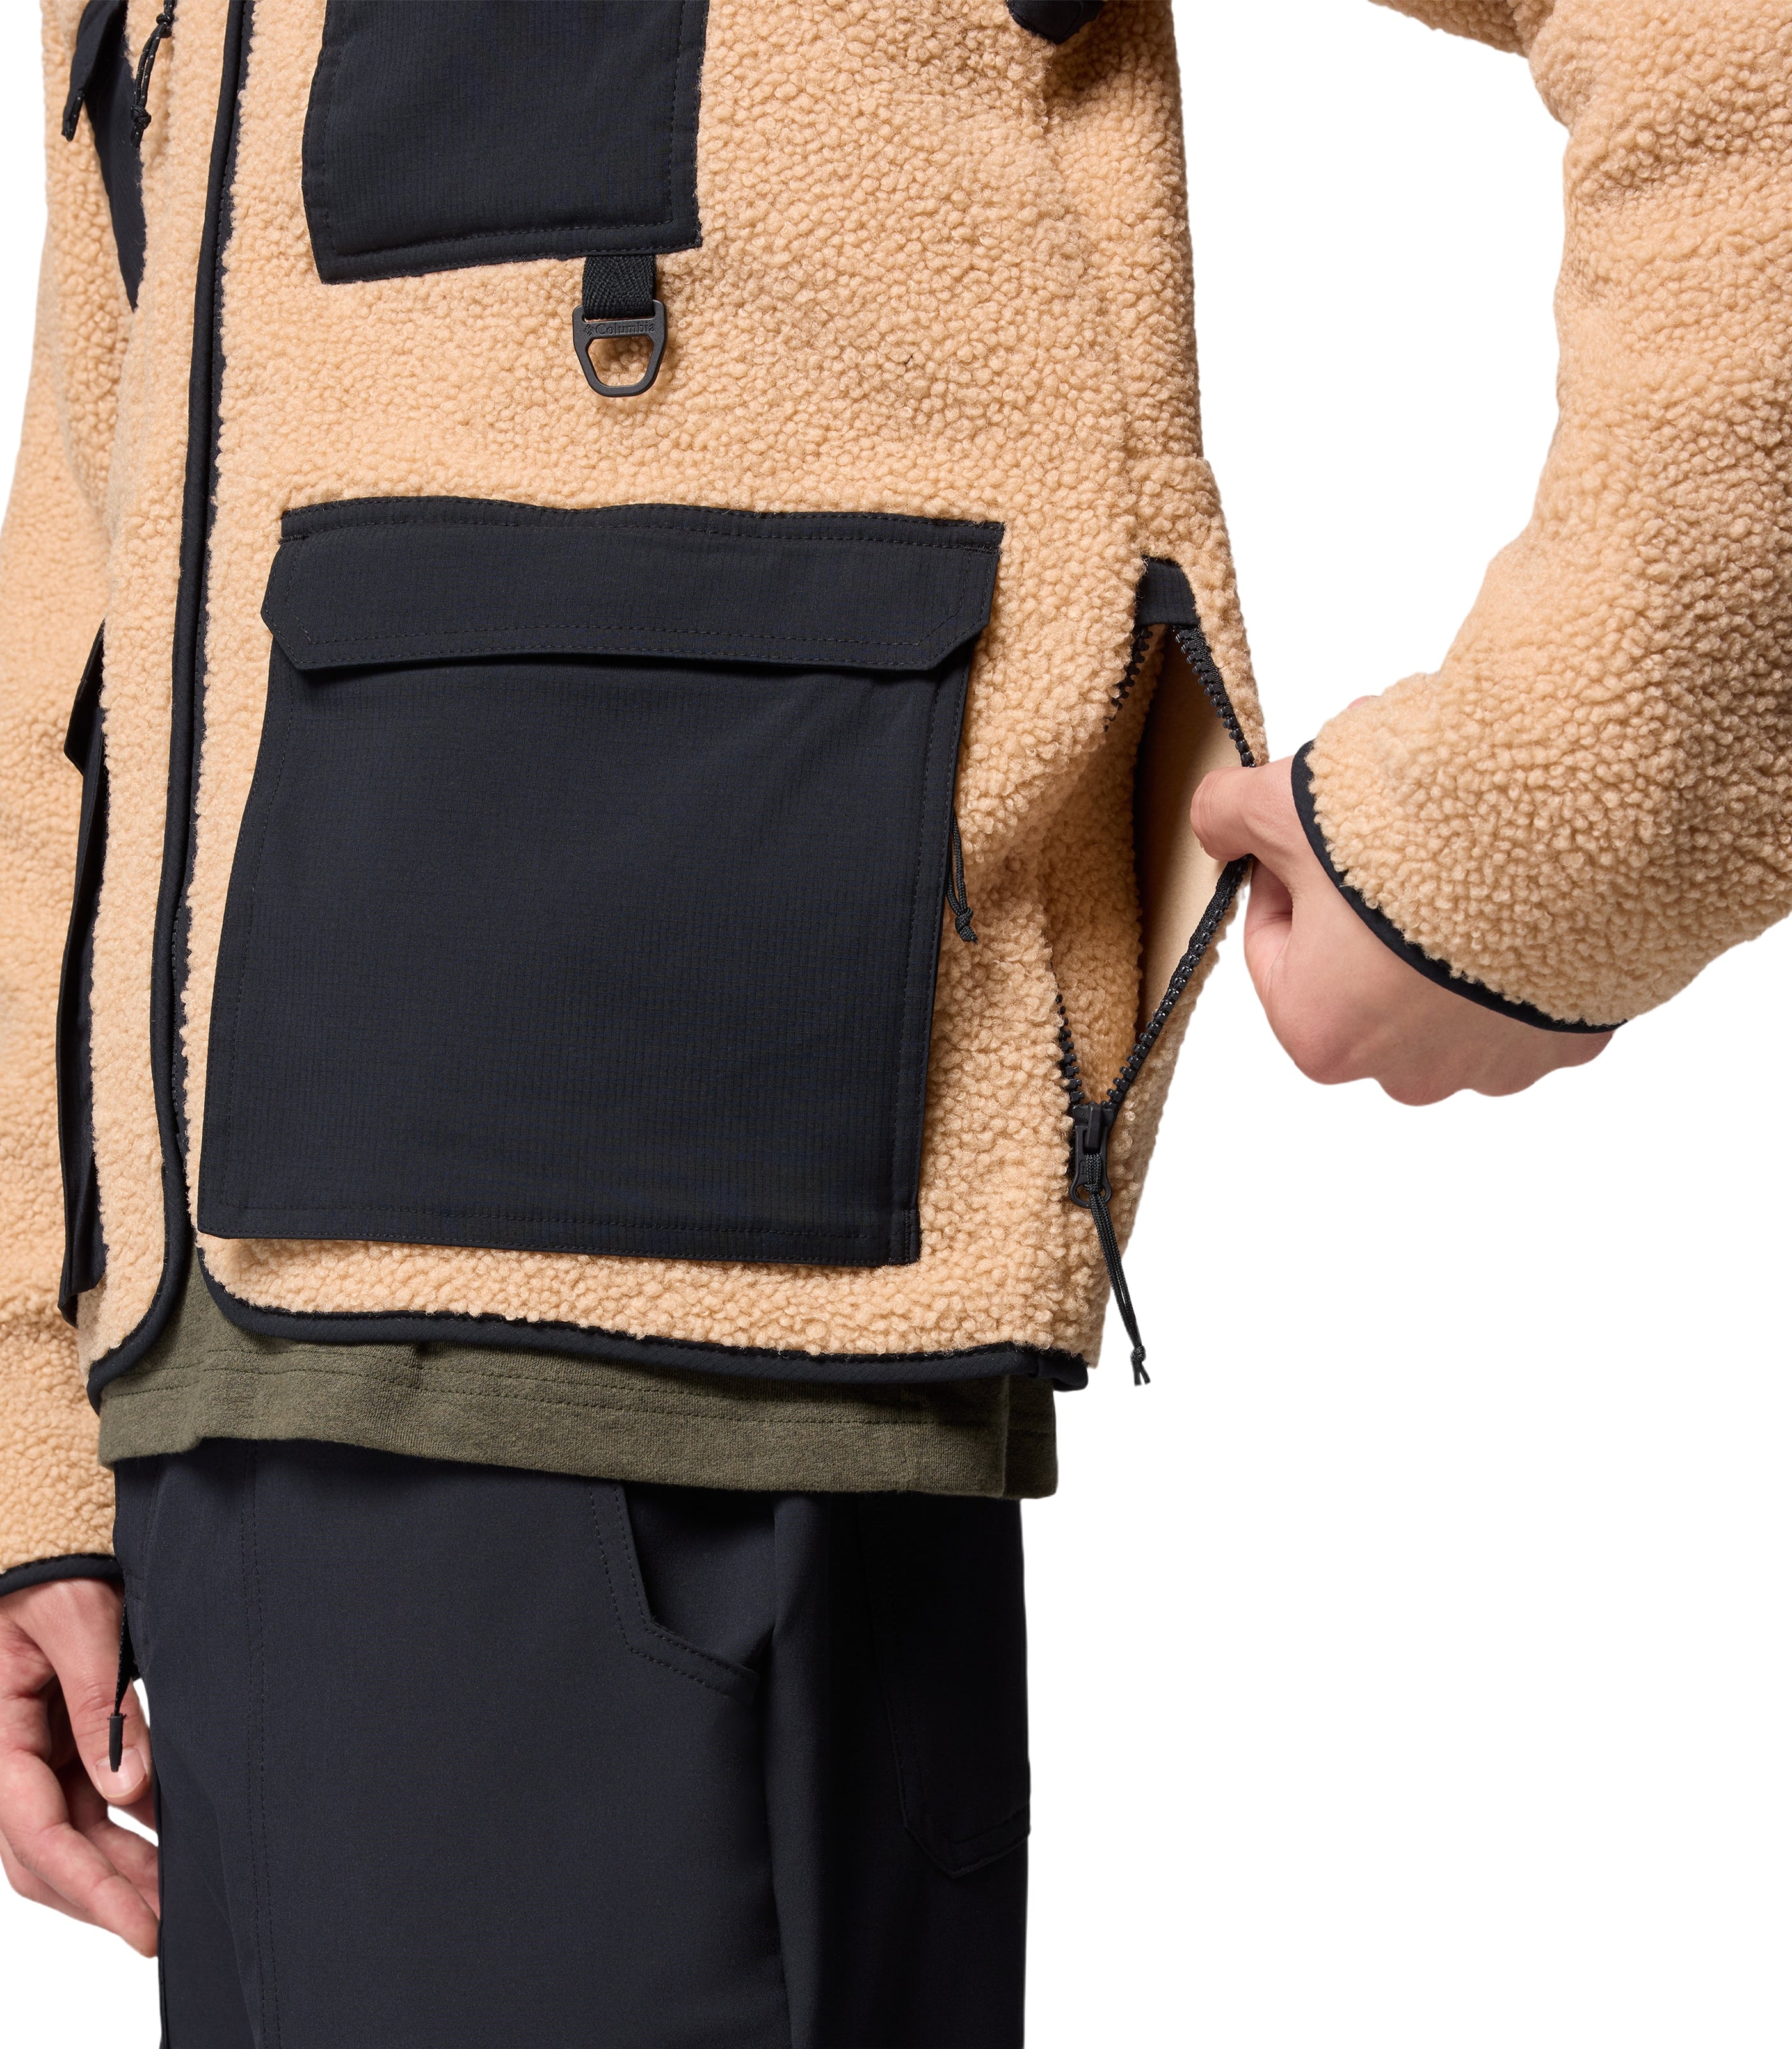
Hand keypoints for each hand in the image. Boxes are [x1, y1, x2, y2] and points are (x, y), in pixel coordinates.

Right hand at [0, 1577, 157, 1953]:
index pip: (35, 1832)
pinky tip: (167, 1847)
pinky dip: (126, 1831)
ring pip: (71, 1836)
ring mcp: (36, 1754)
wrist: (51, 1543)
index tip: (138, 1922)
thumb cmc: (55, 1571)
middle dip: (105, 1895)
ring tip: (176, 1900)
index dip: (88, 1885)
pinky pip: (89, 1803)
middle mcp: (9, 1754)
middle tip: (165, 1928)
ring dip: (119, 1870)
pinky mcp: (64, 1744)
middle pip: (48, 1851)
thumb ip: (101, 1702)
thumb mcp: (80, 1623)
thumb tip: (127, 1789)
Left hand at [1191, 755, 1612, 1104]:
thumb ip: (1227, 814)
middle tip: (1390, 823)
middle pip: (1360, 969)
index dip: (1289, 872)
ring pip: (1445, 983)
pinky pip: (1527, 983)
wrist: (1568, 833)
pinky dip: (1520, 936)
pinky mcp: (1571, 1034)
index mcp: (1320, 1035)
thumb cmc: (1416, 839)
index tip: (1313, 831)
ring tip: (1465, 843)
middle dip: (1364, 894)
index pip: (1276, 944)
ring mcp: (1497, 1062)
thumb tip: (1214, 820)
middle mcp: (1408, 1073)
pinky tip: (1524, 875)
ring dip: (1445, 919)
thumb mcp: (1286, 805)